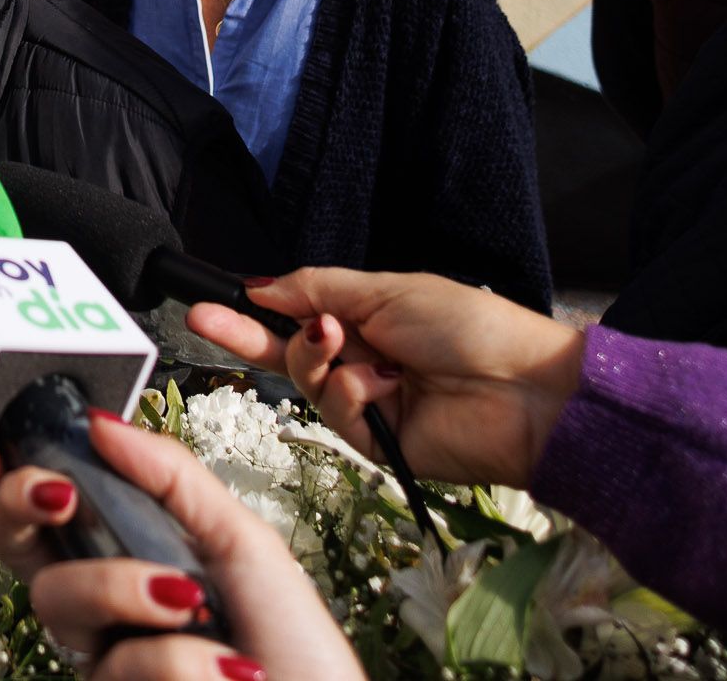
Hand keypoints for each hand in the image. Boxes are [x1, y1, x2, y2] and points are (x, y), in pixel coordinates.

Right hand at [0, 415, 357, 680]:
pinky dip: (180, 661)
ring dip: (125, 588)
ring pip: (61, 602)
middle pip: (23, 551)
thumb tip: (102, 423)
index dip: (5, 482)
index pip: (49, 515)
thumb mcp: (241, 539)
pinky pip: (117, 666)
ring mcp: (106, 660)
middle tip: (61, 495)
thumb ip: (170, 477)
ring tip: (194, 604)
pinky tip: (225, 670)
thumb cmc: (291, 641)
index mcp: (131, 557)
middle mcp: (106, 609)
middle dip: (26, 508)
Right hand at [191, 269, 583, 487]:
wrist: (525, 391)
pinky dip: (354, 391)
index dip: (256, 308)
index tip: (214, 298)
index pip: (297, 313)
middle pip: (288, 350)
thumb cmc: (470, 329)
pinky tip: (386, 384)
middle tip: (202, 317)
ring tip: (350, 344)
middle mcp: (362, 359)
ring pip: (307, 380)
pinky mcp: (375, 443)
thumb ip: (319, 287)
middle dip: (245, 332)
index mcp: (368, 319)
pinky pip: (336, 411)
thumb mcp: (389, 290)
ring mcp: (367, 402)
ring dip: (320, 356)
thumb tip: (263, 284)